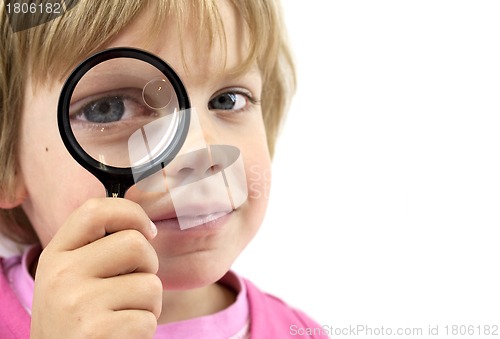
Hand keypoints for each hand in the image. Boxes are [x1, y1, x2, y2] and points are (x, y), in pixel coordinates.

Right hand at [30, 198, 161, 338]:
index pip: (96, 210)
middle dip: (149, 267)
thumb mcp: (71, 279)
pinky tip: (121, 337)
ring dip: (150, 305)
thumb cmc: (77, 320)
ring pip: (150, 284)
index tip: (147, 231)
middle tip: (135, 288)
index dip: (132, 213)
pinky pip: (148, 319)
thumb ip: (96, 250)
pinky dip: (144, 331)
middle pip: (135, 244)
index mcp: (55, 256)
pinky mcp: (96, 331)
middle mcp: (61, 275)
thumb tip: (144, 227)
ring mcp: (77, 303)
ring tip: (124, 317)